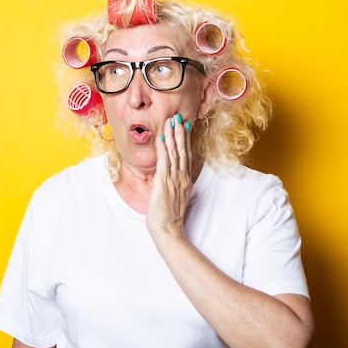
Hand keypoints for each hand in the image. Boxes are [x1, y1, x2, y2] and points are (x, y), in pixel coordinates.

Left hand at [145, 113, 192, 238]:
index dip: (185, 140)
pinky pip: (164, 161)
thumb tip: (169, 176)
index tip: (185, 127)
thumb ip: (174, 184)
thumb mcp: (175, 197)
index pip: (186, 156)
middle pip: (183, 150)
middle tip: (178, 118)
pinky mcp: (164, 182)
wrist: (168, 229)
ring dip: (172, 136)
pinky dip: (162, 148)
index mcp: (185, 181)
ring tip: (170, 122)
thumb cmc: (169, 217)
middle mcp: (182, 177)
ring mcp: (174, 179)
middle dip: (180, 133)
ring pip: (174, 153)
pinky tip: (161, 137)